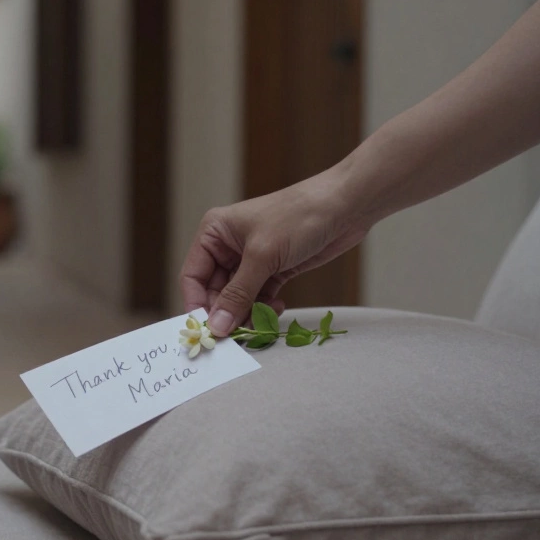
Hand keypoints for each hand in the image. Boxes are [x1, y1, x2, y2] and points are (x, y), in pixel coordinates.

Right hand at [180, 172, 368, 336]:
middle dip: (225, 312)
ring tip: (261, 321)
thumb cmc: (299, 216)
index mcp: (214, 233)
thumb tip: (216, 326)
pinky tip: (276, 308)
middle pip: (214, 291)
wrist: (347, 205)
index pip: (192, 276)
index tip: (206, 330)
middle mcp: (228, 247)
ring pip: (238, 298)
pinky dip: (264, 307)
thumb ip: (237, 295)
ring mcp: (251, 260)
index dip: (197, 304)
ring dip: (247, 313)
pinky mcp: (273, 269)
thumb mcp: (262, 256)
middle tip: (236, 334)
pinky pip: (259, 297)